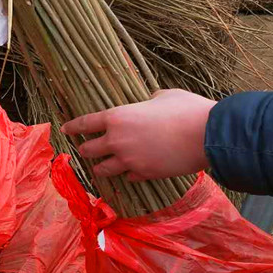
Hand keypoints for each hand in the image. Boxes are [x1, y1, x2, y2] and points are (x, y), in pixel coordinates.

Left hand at [61, 89, 215, 180]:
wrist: (207, 136)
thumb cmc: (186, 109)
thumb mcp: (164, 95)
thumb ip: (148, 101)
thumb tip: (148, 103)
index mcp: (117, 117)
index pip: (86, 123)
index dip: (73, 127)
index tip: (66, 130)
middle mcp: (117, 141)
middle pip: (89, 151)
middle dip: (85, 150)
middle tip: (85, 150)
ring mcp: (129, 161)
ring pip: (103, 170)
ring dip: (101, 167)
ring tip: (101, 167)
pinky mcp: (143, 174)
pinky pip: (127, 177)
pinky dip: (127, 174)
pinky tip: (130, 172)